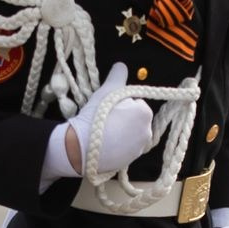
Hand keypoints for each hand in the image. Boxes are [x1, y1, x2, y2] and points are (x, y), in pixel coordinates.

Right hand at [58, 62, 154, 177]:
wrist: (81, 147)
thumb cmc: (96, 116)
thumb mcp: (106, 90)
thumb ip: (117, 75)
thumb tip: (121, 65)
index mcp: (145, 113)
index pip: (136, 102)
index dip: (121, 103)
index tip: (109, 108)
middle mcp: (147, 132)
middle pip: (135, 119)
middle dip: (123, 118)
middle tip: (104, 119)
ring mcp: (139, 150)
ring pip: (130, 134)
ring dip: (121, 131)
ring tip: (103, 132)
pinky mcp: (129, 162)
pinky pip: (125, 148)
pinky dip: (117, 145)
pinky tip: (104, 144)